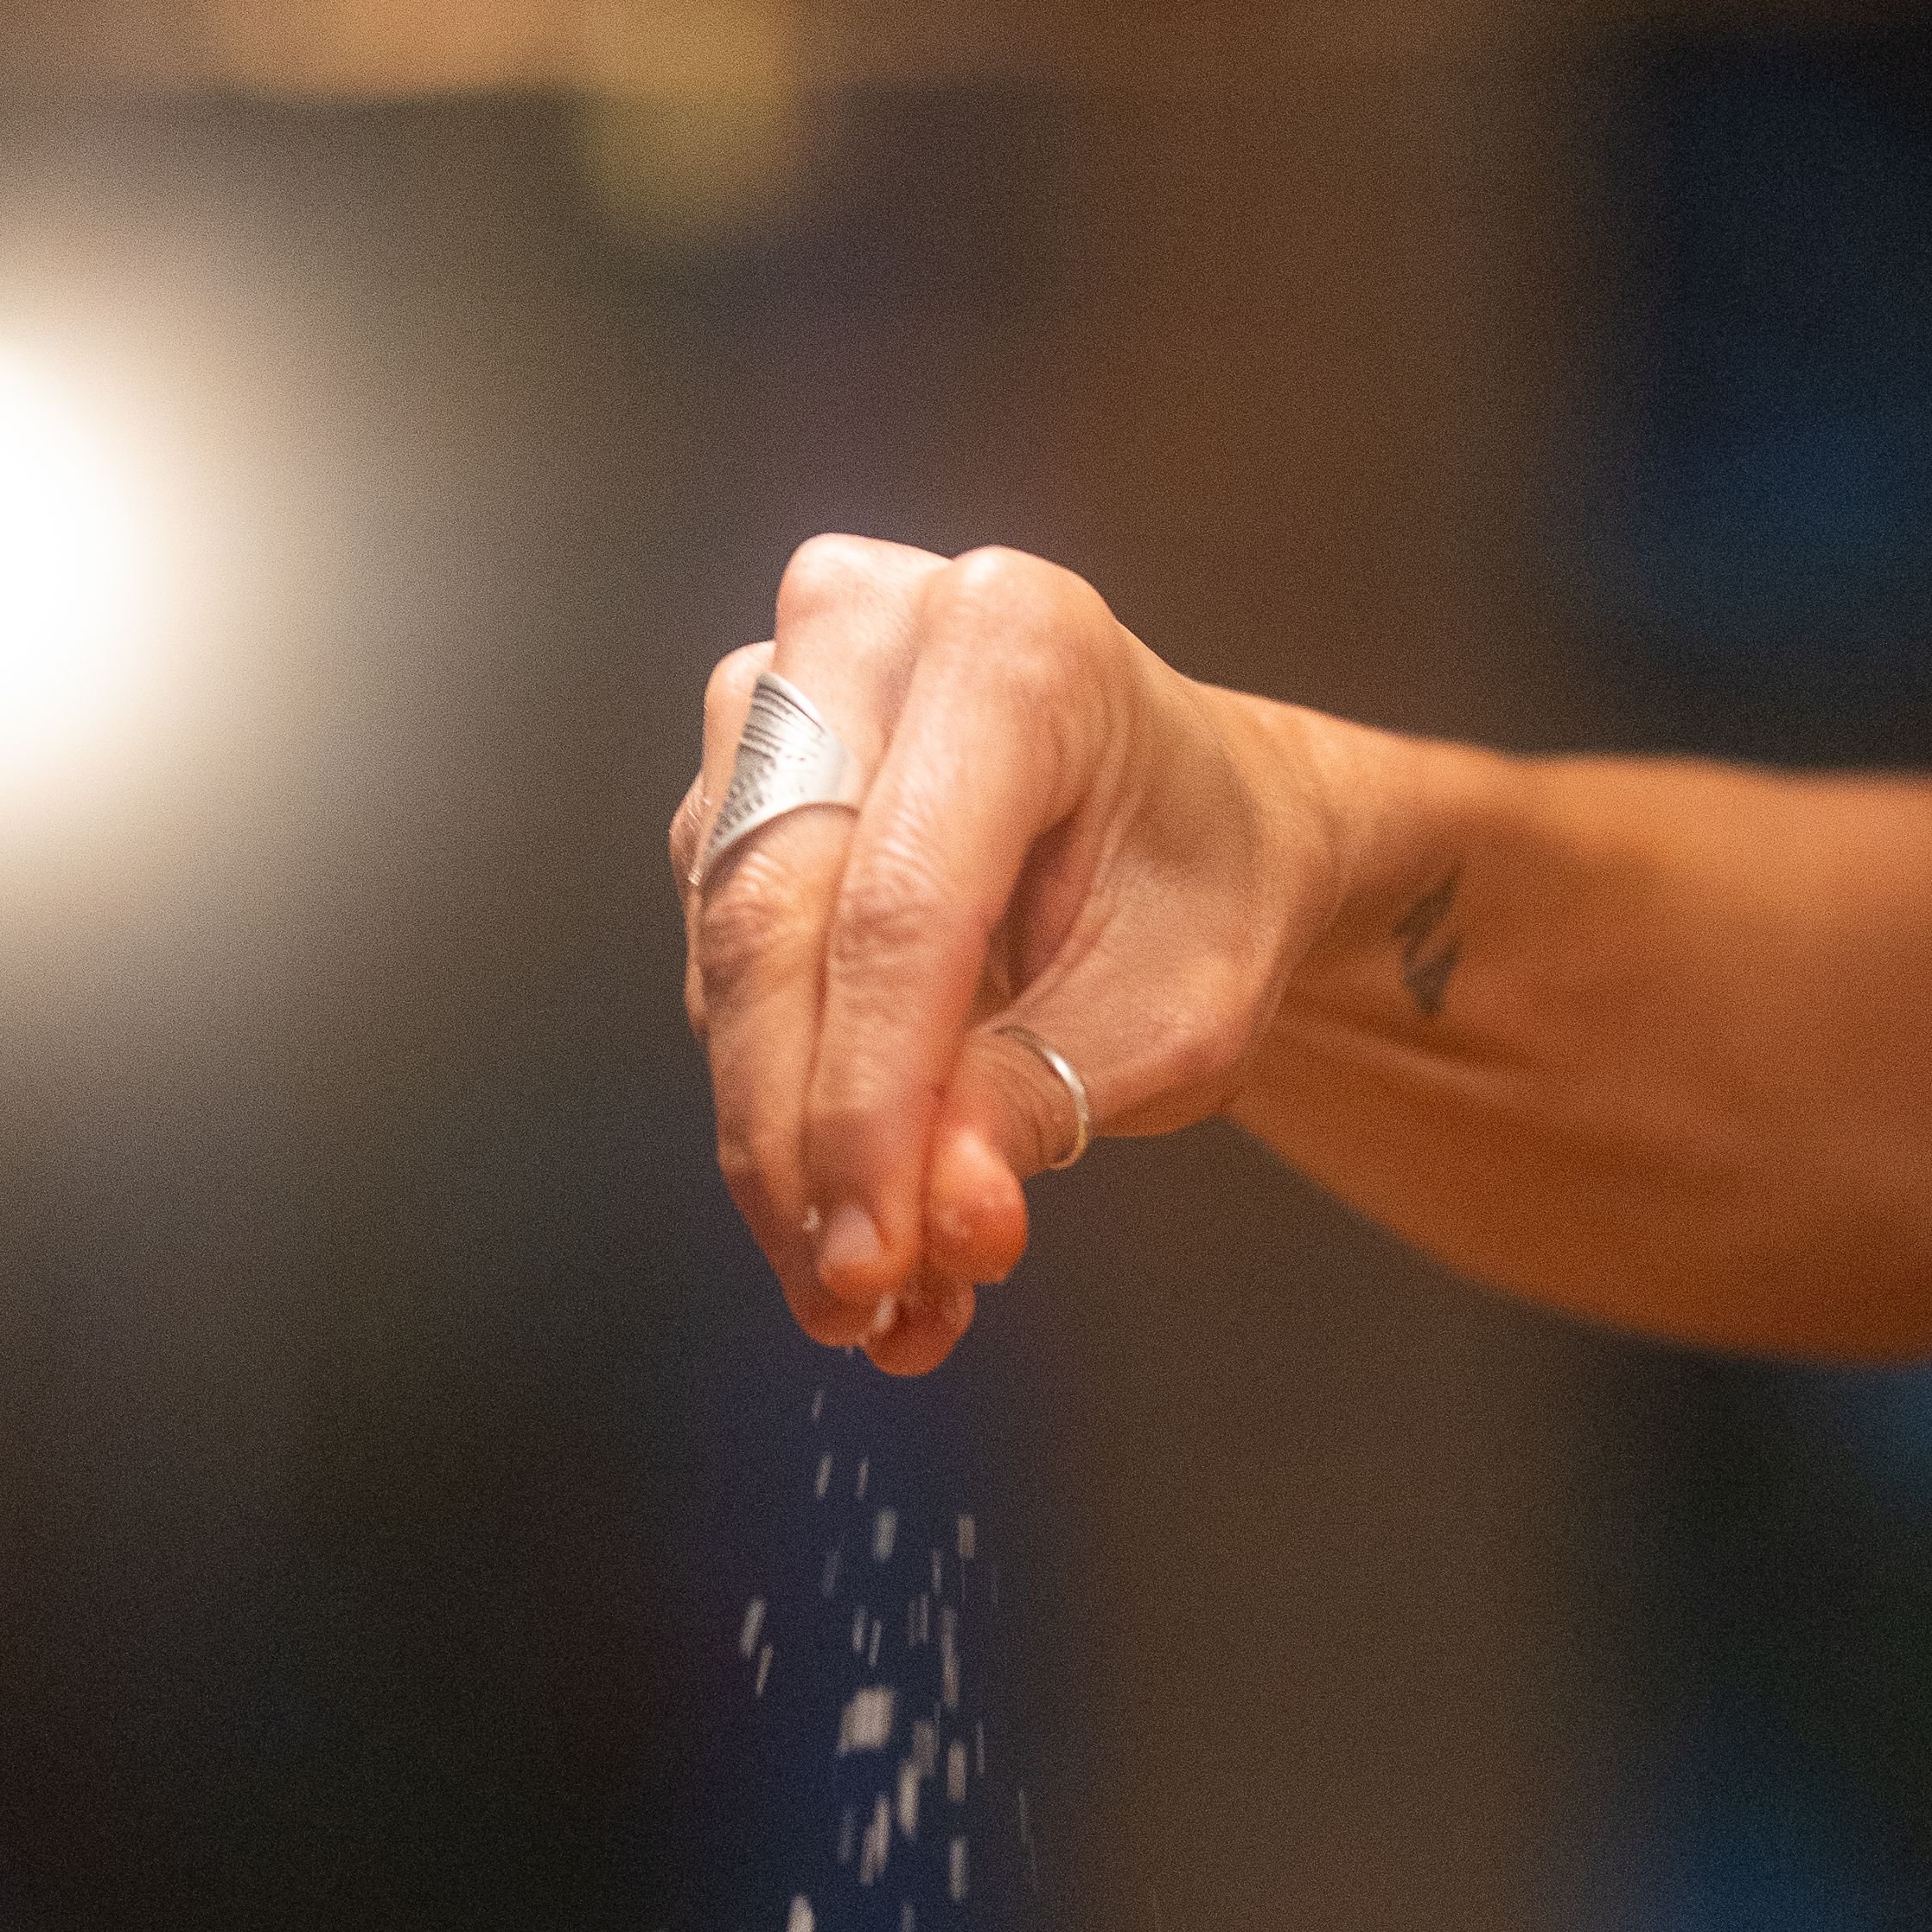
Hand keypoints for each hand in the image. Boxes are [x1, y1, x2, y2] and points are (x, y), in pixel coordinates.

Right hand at [670, 538, 1343, 1370]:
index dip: (867, 1109)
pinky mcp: (732, 776)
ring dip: (782, 1148)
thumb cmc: (1209, 894)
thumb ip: (1043, 1104)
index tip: (871, 1265)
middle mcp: (869, 629)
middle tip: (848, 1302)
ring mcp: (778, 693)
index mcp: (1016, 642)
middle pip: (776, 924)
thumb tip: (939, 1225)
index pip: (898, 909)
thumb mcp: (1175, 1016)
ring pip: (728, 957)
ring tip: (870, 1291)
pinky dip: (779, 1106)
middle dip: (802, 1147)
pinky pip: (722, 965)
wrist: (1205, 832)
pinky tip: (846, 1211)